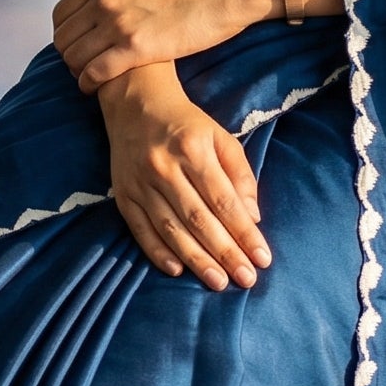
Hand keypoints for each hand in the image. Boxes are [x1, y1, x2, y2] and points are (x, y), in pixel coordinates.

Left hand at [54, 0, 267, 91]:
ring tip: (90, 78)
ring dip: (77, 71)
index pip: (61, 13)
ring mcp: (118, 25)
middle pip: (63, 38)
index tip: (77, 44)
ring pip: (74, 57)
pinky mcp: (136, 49)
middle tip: (82, 65)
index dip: (64, 33)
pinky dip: (89, 83)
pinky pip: (96, 72)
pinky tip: (96, 88)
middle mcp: (104, 1)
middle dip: (68, 54)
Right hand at [100, 67, 271, 290]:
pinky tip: (178, 270)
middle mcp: (164, 168)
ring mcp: (140, 183)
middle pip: (198, 219)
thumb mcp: (221, 137)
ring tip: (218, 282)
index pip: (223, 201)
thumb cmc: (187, 125)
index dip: (244, 232)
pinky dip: (157, 252)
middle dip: (225, 252)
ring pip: (171, 229)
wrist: (135, 103)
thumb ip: (240, 175)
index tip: (262, 258)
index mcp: (193, 150)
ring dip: (196, 260)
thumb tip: (252, 217)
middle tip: (246, 279)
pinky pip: (140, 229)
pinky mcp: (123, 194)